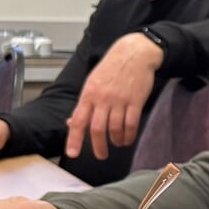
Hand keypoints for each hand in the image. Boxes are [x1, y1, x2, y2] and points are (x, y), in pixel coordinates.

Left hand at [66, 31, 162, 159]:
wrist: (134, 53)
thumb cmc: (112, 67)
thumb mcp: (92, 82)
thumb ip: (84, 104)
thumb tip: (73, 122)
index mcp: (89, 94)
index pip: (78, 120)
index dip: (74, 139)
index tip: (72, 153)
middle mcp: (103, 99)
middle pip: (97, 129)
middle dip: (99, 146)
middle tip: (101, 155)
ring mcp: (120, 100)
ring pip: (115, 128)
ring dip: (116, 140)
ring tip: (117, 143)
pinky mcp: (136, 101)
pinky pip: (131, 124)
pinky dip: (129, 135)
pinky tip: (128, 138)